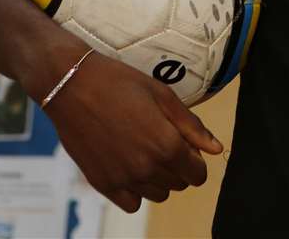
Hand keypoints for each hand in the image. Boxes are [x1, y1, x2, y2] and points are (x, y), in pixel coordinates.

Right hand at [43, 51, 223, 213]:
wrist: (72, 86)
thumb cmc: (121, 84)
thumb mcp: (164, 96)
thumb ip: (192, 126)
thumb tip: (216, 148)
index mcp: (167, 145)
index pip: (197, 174)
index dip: (196, 159)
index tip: (187, 145)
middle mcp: (146, 168)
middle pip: (179, 184)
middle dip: (179, 166)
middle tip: (164, 141)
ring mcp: (122, 179)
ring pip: (157, 194)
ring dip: (159, 178)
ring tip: (145, 151)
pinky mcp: (102, 184)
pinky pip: (131, 203)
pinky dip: (135, 191)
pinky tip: (130, 167)